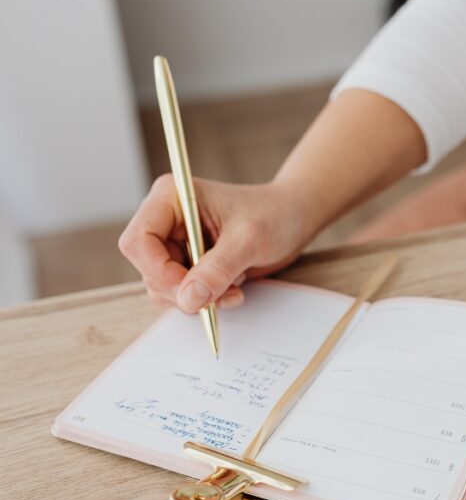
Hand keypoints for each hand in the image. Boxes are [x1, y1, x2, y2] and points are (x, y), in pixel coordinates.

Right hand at [119, 177, 314, 312]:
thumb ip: (217, 269)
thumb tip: (188, 299)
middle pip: (148, 269)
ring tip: (234, 290)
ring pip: (163, 287)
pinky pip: (182, 294)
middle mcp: (166, 220)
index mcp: (171, 198)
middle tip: (218, 297)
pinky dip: (206, 300)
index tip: (189, 290)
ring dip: (197, 299)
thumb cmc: (274, 214)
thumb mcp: (249, 240)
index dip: (158, 271)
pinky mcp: (188, 263)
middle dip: (182, 290)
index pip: (138, 241)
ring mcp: (176, 244)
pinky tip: (233, 290)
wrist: (293, 218)